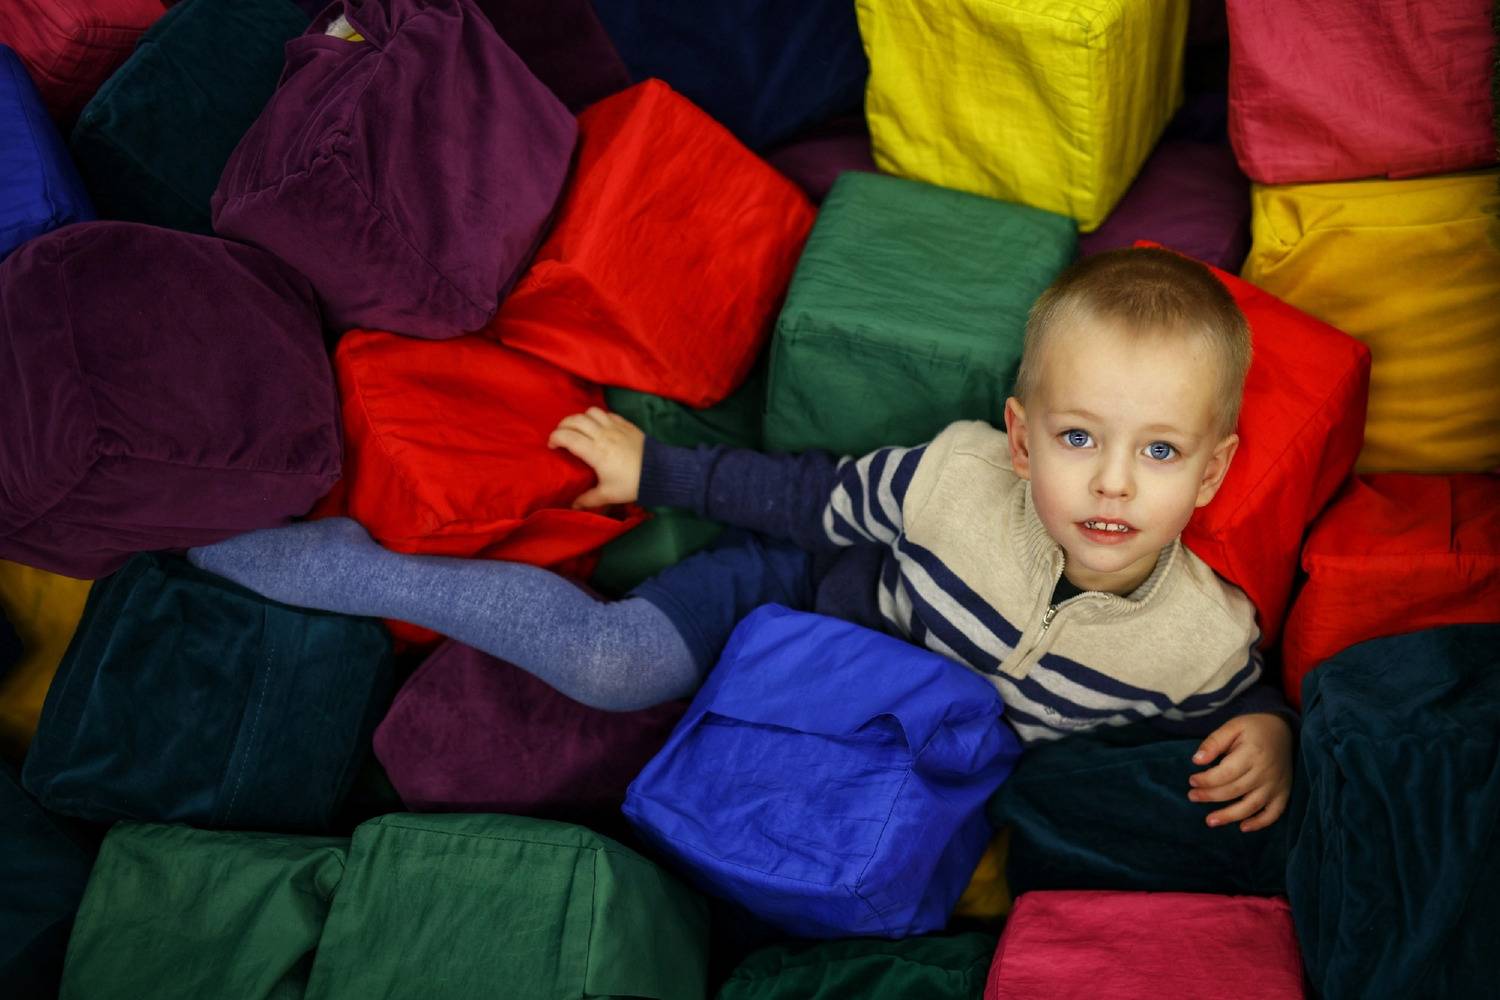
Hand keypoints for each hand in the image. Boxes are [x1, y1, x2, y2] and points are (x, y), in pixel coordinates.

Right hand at [548, 407, 644, 508]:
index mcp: (595, 452)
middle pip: (576, 420)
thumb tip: (573, 506)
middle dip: (563, 425)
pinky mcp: (626, 424)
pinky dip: (598, 417)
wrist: (660, 472)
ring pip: (591, 412)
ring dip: (581, 417)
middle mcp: (603, 435)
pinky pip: (607, 413)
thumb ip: (588, 499)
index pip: (568, 437)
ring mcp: (615, 427)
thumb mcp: (608, 495)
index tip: (552, 446)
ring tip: (578, 428)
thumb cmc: (632, 484)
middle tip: (561, 435)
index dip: (555, 438)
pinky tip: (598, 426)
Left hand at [1187, 712, 1292, 831]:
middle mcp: (1265, 772)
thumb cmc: (1253, 728)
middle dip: (1210, 796)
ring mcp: (1276, 784)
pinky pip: (1274, 813)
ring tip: (1210, 821)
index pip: (1226, 773)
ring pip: (1251, 806)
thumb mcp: (1232, 727)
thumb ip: (1213, 742)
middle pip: (1235, 790)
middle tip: (1192, 796)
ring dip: (1230, 816)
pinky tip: (1243, 827)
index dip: (1206, 780)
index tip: (1192, 780)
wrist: (1284, 730)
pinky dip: (1260, 823)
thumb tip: (1196, 760)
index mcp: (1252, 753)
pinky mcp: (1284, 792)